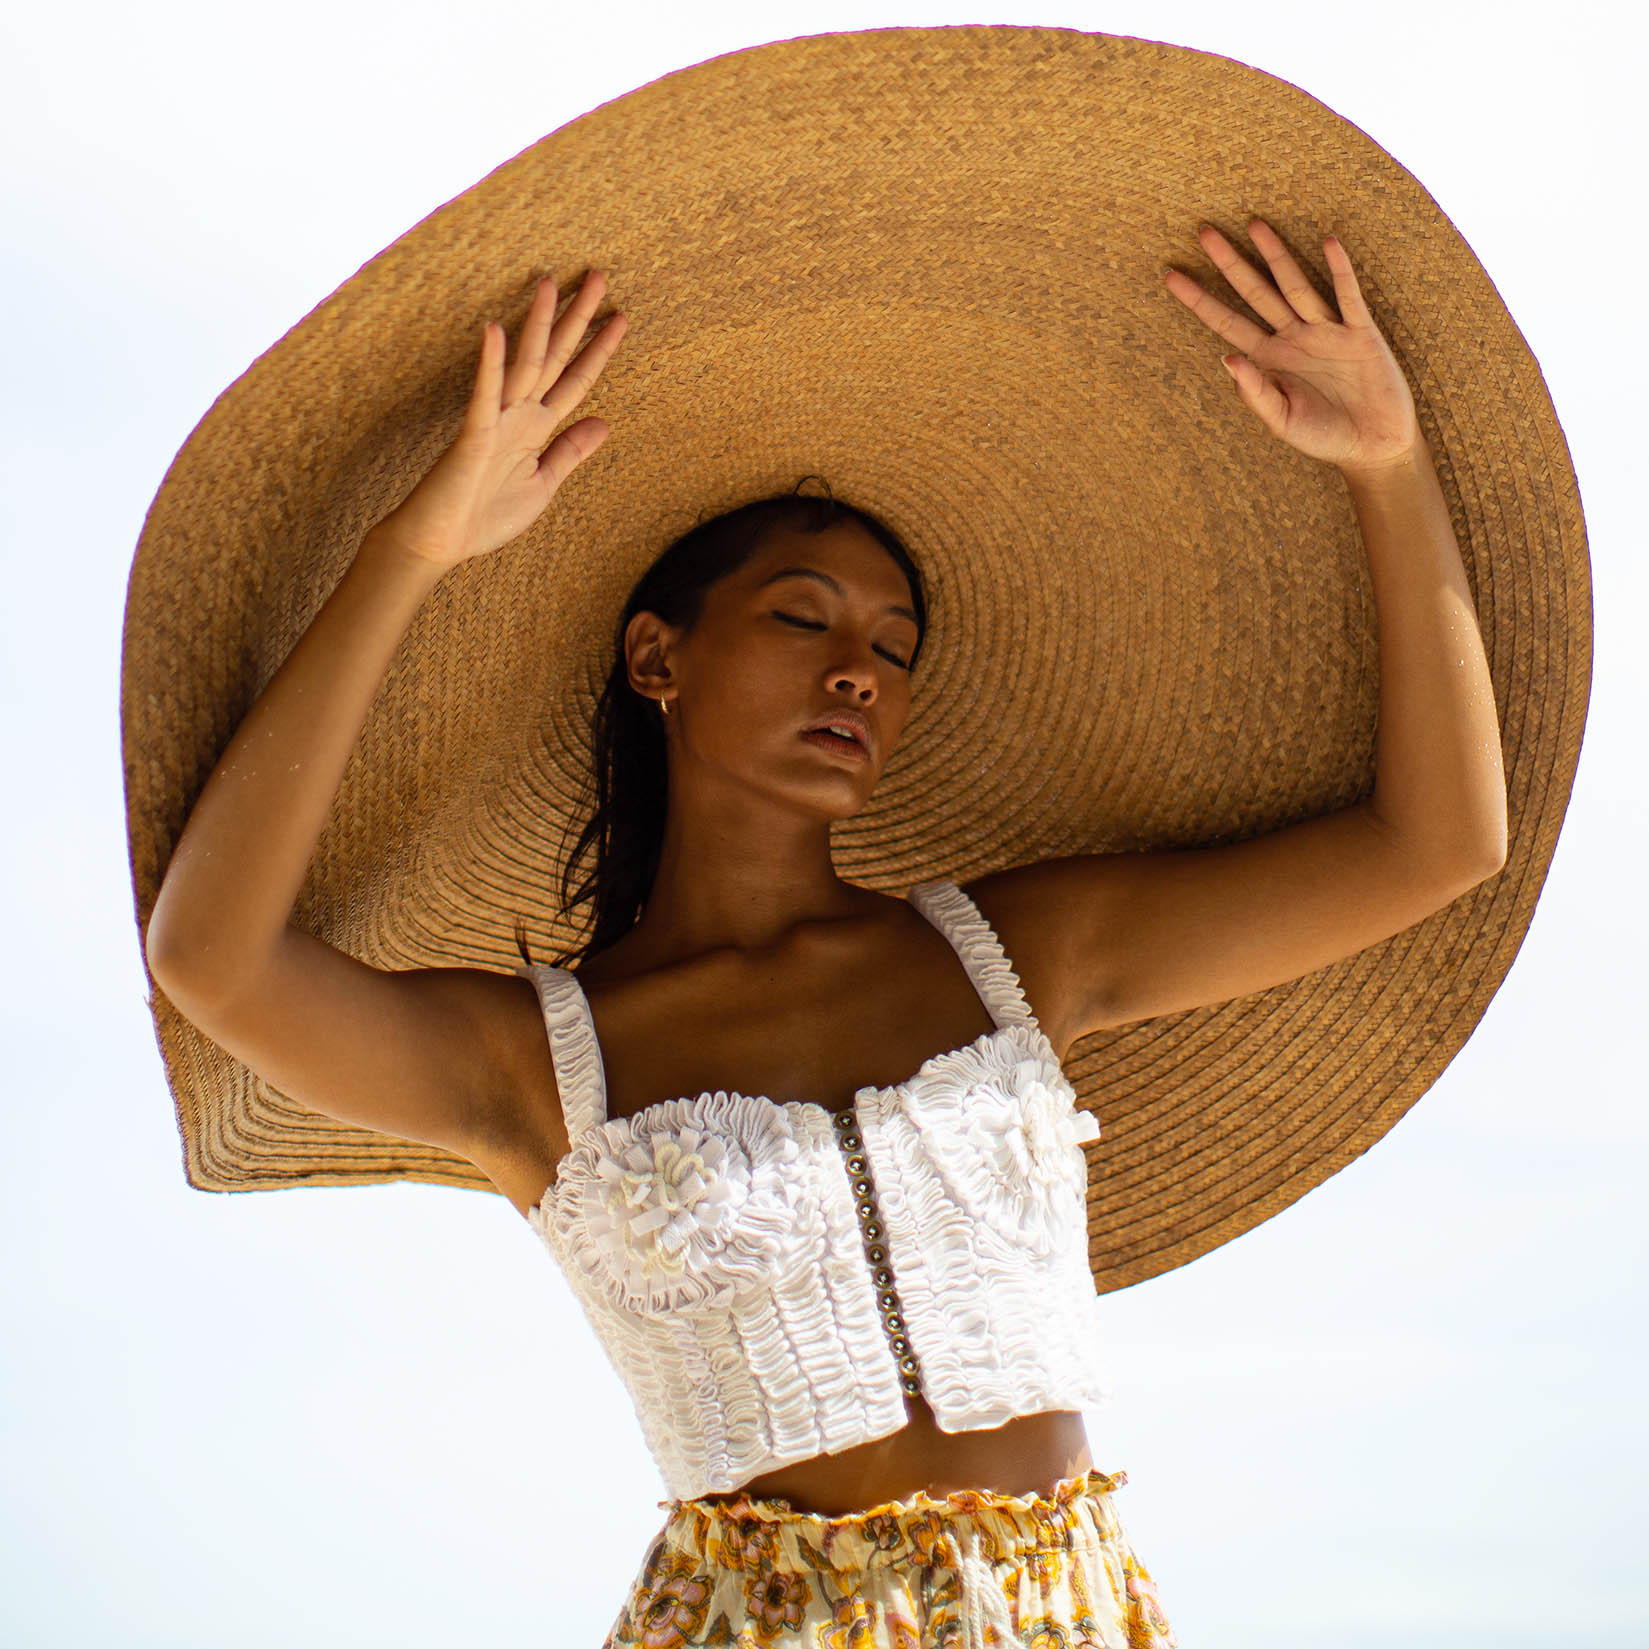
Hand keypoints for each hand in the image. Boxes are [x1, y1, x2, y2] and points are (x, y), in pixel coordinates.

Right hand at [369, 269, 628, 569]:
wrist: (440, 543)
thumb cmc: (485, 516)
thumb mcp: (543, 484)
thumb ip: (570, 452)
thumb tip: (604, 422)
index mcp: (538, 428)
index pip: (576, 380)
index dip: (599, 350)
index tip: (621, 318)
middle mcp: (520, 416)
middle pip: (555, 359)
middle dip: (577, 320)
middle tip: (598, 277)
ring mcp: (496, 422)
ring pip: (524, 365)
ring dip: (537, 325)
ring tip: (549, 284)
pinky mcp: (473, 437)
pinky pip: (483, 396)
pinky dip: (490, 365)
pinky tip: (495, 332)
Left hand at [1164, 219, 1419, 475]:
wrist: (1373, 446)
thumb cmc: (1324, 436)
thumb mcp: (1282, 422)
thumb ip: (1254, 393)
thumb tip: (1226, 358)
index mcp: (1270, 359)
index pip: (1227, 322)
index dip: (1199, 301)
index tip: (1170, 276)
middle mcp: (1293, 337)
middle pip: (1255, 292)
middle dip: (1230, 263)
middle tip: (1203, 231)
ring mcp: (1326, 331)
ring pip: (1295, 284)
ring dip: (1276, 255)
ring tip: (1254, 224)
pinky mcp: (1360, 333)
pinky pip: (1347, 296)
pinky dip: (1340, 270)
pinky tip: (1328, 243)